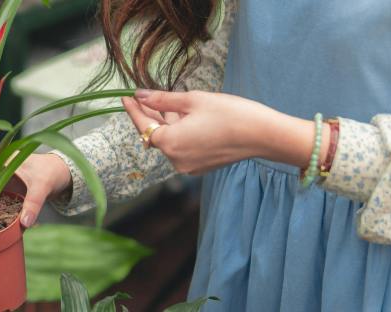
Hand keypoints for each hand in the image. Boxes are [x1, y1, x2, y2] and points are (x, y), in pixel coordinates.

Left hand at [123, 89, 328, 173]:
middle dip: (151, 115)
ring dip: (167, 124)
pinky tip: (185, 117)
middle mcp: (175, 159)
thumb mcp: (193, 101)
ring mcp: (188, 166)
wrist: (264, 135)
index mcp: (170, 143)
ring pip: (169, 141)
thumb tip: (140, 95)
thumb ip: (162, 100)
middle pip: (155, 134)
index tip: (125, 96)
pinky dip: (180, 133)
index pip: (143, 125)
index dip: (133, 109)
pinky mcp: (200, 166)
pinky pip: (182, 147)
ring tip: (169, 104)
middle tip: (146, 96)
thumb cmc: (231, 114)